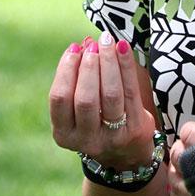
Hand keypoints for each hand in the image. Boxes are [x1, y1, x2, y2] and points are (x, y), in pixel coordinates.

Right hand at [49, 29, 156, 169]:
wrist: (127, 154)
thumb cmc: (97, 122)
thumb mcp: (79, 111)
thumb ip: (77, 82)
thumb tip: (84, 44)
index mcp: (64, 134)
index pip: (60, 99)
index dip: (66, 71)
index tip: (74, 48)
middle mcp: (86, 140)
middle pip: (85, 98)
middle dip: (88, 67)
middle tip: (93, 45)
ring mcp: (112, 137)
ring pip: (110, 95)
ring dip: (108, 63)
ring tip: (107, 41)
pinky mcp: (135, 129)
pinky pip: (130, 92)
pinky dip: (126, 66)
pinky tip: (123, 47)